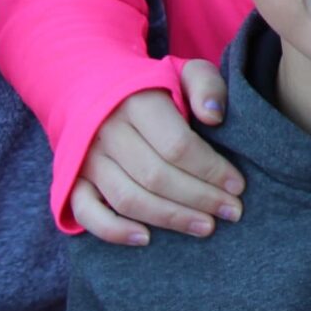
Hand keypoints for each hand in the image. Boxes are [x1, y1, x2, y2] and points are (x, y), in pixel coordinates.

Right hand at [69, 63, 244, 245]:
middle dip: (199, 198)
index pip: (177, 145)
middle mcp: (107, 131)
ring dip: (169, 218)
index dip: (211, 169)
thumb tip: (215, 116)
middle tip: (231, 211)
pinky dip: (113, 230)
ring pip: (128, 198)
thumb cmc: (152, 86)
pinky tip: (146, 238)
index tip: (237, 185)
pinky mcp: (74, 179)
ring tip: (206, 227)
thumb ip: (206, 86)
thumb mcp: (184, 72)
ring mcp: (87, 158)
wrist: (94, 87)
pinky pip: (87, 213)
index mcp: (137, 102)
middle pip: (156, 176)